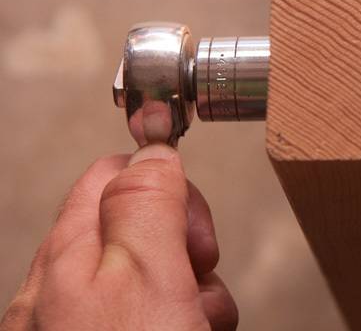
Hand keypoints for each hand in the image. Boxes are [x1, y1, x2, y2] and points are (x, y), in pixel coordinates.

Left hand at [2, 145, 237, 330]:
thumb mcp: (148, 276)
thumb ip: (147, 205)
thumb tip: (151, 151)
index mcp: (66, 255)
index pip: (116, 174)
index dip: (167, 189)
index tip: (195, 223)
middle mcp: (58, 291)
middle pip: (140, 229)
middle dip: (186, 247)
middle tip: (197, 277)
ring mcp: (75, 327)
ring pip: (152, 278)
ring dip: (193, 293)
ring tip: (195, 323)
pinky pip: (148, 318)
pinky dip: (180, 322)